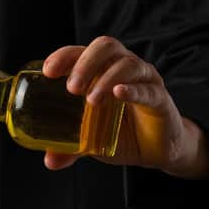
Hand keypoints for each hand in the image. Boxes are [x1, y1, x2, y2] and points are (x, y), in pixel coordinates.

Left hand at [42, 36, 208, 178]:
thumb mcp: (89, 140)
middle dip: (85, 63)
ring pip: (127, 64)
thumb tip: (50, 161)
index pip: (80, 52)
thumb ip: (69, 148)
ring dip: (106, 79)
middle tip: (72, 88)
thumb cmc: (121, 133)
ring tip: (92, 100)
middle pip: (105, 47)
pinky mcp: (160, 98)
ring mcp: (143, 80)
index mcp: (100, 71)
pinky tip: (119, 93)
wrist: (155, 149)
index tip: (48, 71)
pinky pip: (148, 90)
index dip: (64, 56)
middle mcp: (122, 68)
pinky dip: (133, 90)